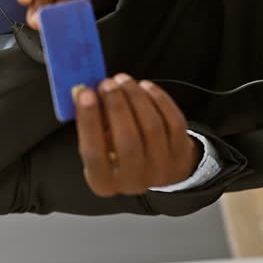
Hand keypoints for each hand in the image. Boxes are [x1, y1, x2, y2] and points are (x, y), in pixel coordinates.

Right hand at [73, 75, 199, 196]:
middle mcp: (133, 182)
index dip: (89, 121)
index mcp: (103, 182)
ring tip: (123, 80)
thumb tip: (81, 91)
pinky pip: (173, 122)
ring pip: (152, 128)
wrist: (153, 166)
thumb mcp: (96, 142)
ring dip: (136, 98)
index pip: (93, 154)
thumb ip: (89, 119)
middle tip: (107, 83)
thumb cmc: (116, 151)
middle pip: (127, 142)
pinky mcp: (181, 155)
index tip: (85, 93)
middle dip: (117, 107)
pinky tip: (145, 87)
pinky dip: (158, 100)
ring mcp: (161, 170)